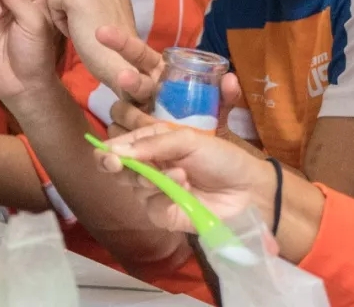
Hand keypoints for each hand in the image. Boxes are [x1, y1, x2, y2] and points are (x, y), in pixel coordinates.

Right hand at [94, 123, 269, 233]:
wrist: (248, 189)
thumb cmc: (221, 157)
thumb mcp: (188, 140)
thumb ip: (152, 144)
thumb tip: (116, 151)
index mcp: (153, 144)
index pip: (121, 145)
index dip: (108, 149)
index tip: (105, 153)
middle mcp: (150, 167)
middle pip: (118, 169)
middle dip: (116, 165)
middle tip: (118, 163)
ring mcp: (156, 192)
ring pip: (133, 188)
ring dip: (149, 178)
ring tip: (177, 173)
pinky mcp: (165, 215)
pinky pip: (151, 207)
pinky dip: (164, 196)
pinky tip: (183, 187)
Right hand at [102, 26, 242, 136]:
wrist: (207, 166)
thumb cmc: (208, 129)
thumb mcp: (219, 112)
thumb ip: (226, 97)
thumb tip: (230, 79)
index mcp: (160, 75)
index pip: (137, 54)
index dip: (120, 42)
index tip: (102, 32)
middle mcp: (143, 93)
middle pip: (127, 82)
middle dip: (128, 80)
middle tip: (125, 77)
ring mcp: (134, 117)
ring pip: (119, 111)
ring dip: (130, 115)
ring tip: (147, 123)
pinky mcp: (130, 141)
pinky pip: (119, 138)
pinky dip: (125, 141)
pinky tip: (135, 145)